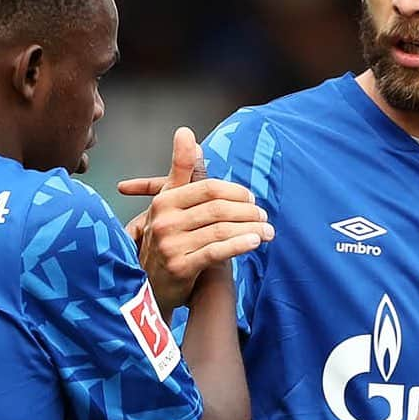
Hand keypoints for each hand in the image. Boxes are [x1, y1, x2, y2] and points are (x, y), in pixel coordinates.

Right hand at [118, 127, 273, 311]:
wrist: (152, 285)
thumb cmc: (167, 239)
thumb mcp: (170, 202)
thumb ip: (182, 169)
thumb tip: (187, 134)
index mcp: (163, 200)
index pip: (208, 188)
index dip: (235, 192)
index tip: (251, 199)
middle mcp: (164, 220)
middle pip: (218, 208)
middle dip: (247, 212)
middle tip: (264, 216)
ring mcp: (170, 245)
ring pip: (221, 229)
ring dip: (250, 229)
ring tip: (267, 231)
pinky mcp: (180, 267)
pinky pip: (216, 252)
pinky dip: (239, 245)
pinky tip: (255, 243)